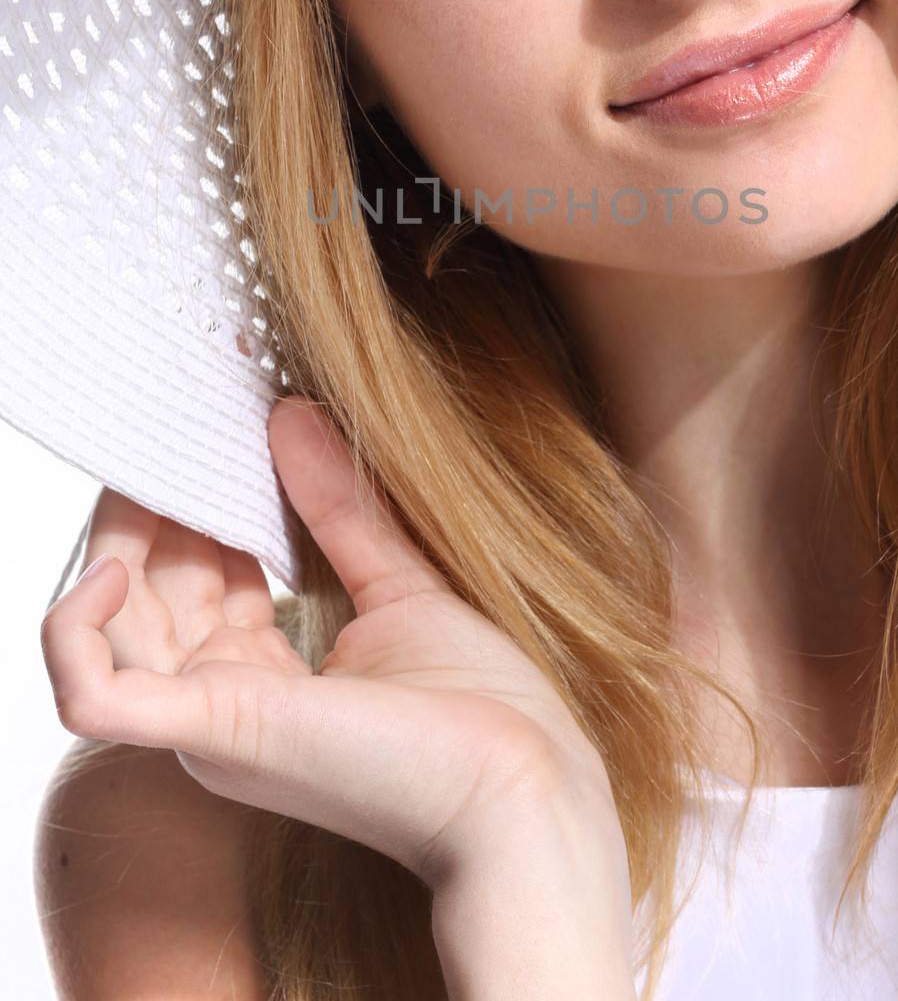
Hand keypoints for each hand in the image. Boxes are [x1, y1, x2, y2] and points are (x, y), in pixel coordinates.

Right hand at [39, 397, 624, 892]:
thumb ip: (339, 506)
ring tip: (152, 469)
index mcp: (261, 681)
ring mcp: (210, 720)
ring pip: (109, 628)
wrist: (523, 785)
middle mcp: (222, 703)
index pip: (192, 583)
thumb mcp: (399, 583)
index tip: (208, 434)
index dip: (191, 508)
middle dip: (152, 509)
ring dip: (112, 541)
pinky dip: (74, 631)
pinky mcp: (213, 728)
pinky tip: (111, 570)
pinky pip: (91, 693)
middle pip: (146, 595)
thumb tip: (292, 413)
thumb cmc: (477, 707)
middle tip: (177, 431)